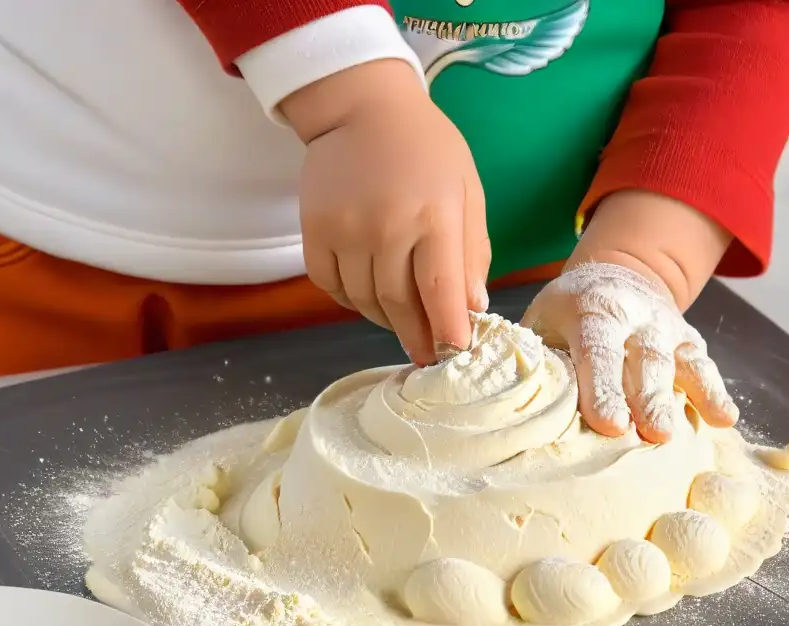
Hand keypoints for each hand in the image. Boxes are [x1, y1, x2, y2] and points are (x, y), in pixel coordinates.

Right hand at [281, 60, 489, 365]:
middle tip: (428, 354)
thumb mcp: (467, 190)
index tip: (455, 352)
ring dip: (385, 320)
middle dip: (417, 337)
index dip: (448, 329)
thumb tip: (474, 307)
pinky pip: (332, 287)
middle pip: (398, 304)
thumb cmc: (426, 149)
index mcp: (434, 215)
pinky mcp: (314, 231)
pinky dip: (351, 302)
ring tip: (402, 322)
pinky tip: (369, 297)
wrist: (361, 107)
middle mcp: (386, 226)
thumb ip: (472, 250)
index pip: (440, 290)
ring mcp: (345, 230)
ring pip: (364, 301)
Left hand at [521, 261, 738, 442]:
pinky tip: (724, 418)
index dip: (603, 386)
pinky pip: (703, 365)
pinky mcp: (688, 340)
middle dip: (648, 397)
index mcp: (591, 308)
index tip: (608, 423)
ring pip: (679, 361)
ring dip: (682, 397)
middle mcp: (635, 314)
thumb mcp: (540, 321)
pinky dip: (714, 391)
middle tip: (651, 435)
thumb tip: (505, 398)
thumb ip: (530, 356)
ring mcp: (666, 326)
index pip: (598, 349)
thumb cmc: (566, 314)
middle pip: (645, 358)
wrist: (615, 275)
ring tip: (679, 434)